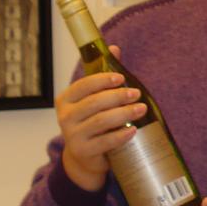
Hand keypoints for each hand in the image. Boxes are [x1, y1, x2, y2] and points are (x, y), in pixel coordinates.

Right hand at [55, 47, 146, 190]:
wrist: (84, 157)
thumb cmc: (91, 121)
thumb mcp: (94, 98)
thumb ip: (103, 75)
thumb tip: (114, 48)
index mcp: (66, 99)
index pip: (83, 85)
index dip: (102, 80)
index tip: (121, 78)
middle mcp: (65, 117)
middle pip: (94, 103)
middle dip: (118, 96)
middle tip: (137, 93)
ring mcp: (73, 135)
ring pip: (101, 121)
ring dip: (124, 114)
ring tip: (141, 109)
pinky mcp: (83, 151)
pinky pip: (105, 141)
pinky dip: (121, 135)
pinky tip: (134, 130)